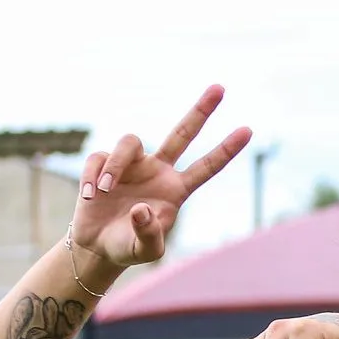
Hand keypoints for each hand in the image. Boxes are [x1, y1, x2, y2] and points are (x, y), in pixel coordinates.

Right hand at [71, 85, 248, 272]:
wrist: (97, 246)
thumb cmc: (128, 248)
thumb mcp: (146, 251)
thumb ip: (149, 234)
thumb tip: (141, 208)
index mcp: (176, 190)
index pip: (206, 167)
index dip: (225, 150)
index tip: (248, 131)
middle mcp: (158, 170)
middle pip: (182, 134)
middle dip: (201, 111)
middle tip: (221, 88)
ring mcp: (132, 165)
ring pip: (129, 142)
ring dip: (115, 166)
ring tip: (104, 192)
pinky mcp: (104, 164)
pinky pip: (99, 157)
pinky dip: (93, 176)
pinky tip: (90, 197)